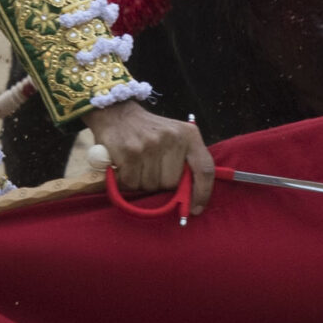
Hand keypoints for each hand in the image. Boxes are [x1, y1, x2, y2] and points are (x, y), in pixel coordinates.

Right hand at [84, 103, 214, 215]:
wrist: (117, 113)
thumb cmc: (149, 131)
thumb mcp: (175, 137)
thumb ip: (185, 161)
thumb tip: (189, 198)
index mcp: (189, 135)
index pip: (205, 169)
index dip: (202, 193)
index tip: (195, 209)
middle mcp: (172, 138)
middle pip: (172, 183)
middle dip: (161, 183)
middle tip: (151, 168)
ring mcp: (150, 144)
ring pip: (151, 186)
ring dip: (142, 182)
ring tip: (138, 164)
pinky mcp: (130, 152)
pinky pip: (132, 183)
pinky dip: (127, 181)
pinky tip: (125, 166)